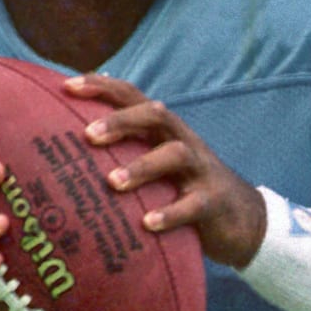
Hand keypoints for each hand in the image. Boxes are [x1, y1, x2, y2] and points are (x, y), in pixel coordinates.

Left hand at [64, 74, 266, 268]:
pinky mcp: (213, 203)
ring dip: (142, 166)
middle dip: (121, 120)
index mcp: (164, 130)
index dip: (101, 86)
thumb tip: (69, 150)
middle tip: (88, 136)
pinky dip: (170, 214)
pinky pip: (192, 205)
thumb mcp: (157, 165)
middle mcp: (182, 141)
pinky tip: (147, 224)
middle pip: (156, 115)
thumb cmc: (184, 190)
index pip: (133, 96)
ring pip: (174, 155)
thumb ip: (125, 152)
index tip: (67, 86)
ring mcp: (200, 170)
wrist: (243, 219)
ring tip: (113, 183)